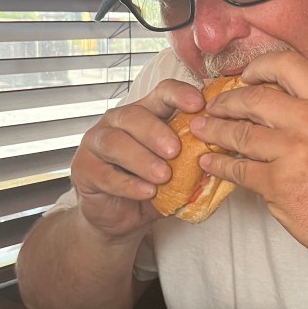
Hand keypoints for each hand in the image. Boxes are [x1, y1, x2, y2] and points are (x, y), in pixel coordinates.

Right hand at [70, 79, 204, 239]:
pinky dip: (128, 184)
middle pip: (134, 115)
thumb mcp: (178, 170)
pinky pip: (105, 173)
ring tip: (163, 177)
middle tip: (176, 151)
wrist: (121, 216)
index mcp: (146, 113)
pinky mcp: (84, 169)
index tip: (198, 105)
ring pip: (115, 142)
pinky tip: (147, 192)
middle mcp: (118, 122)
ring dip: (142, 159)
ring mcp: (96, 143)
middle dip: (156, 132)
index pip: (161, 92)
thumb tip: (223, 153)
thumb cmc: (153, 185)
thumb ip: (194, 158)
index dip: (179, 94)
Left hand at [190, 53, 307, 263]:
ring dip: (214, 131)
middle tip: (212, 107)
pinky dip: (219, 166)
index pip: (288, 65)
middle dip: (226, 102)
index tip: (244, 76)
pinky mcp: (277, 183)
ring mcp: (292, 152)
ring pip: (240, 134)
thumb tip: (277, 105)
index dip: (259, 66)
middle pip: (254, 99)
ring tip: (201, 130)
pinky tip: (210, 163)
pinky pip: (238, 170)